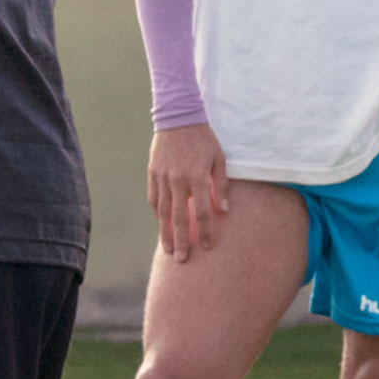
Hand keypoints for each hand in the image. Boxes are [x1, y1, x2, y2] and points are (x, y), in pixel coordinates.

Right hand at [148, 122, 228, 262]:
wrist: (178, 117)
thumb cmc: (203, 138)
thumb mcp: (218, 158)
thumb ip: (221, 184)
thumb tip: (225, 210)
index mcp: (197, 177)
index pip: (202, 212)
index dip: (206, 232)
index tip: (207, 247)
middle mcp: (178, 180)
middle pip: (180, 218)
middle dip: (182, 241)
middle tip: (182, 260)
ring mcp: (163, 177)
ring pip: (163, 211)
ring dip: (166, 232)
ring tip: (168, 249)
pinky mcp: (153, 173)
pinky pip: (154, 198)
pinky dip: (157, 212)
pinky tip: (161, 223)